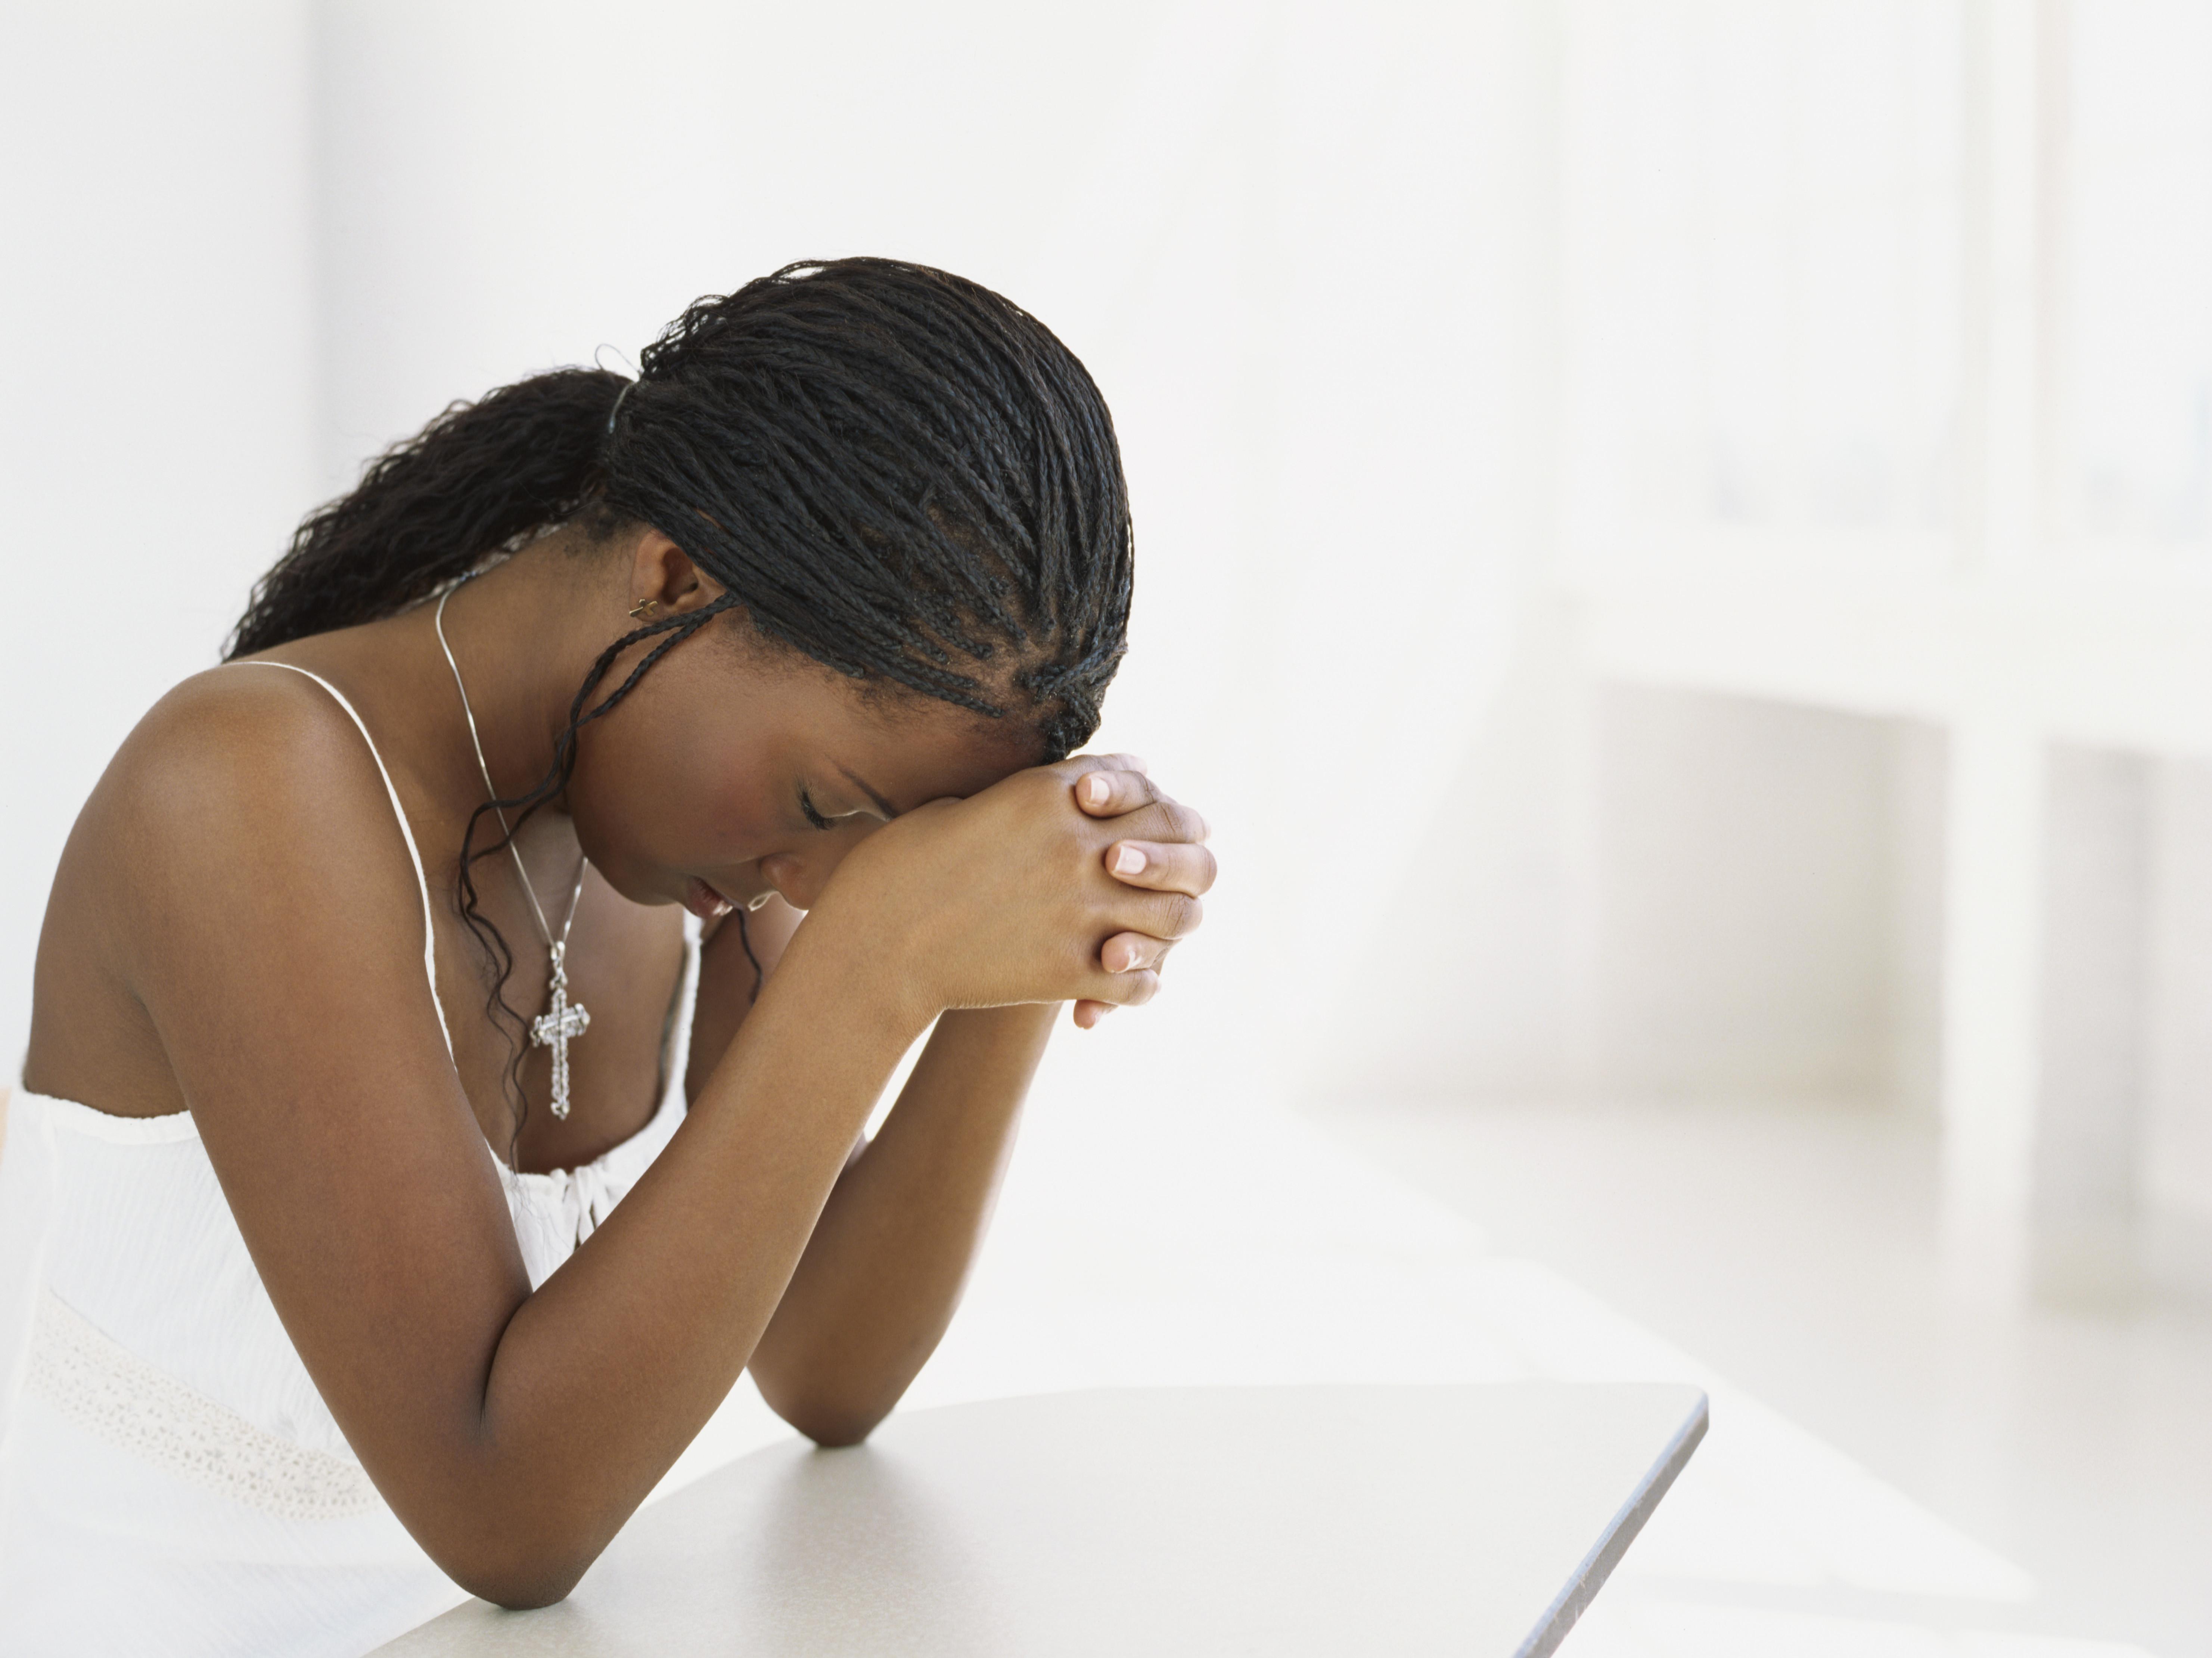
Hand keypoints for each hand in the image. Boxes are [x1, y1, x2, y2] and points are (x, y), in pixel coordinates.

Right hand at [800, 753, 1211, 1027]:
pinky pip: (1142, 978)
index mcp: (1047, 792)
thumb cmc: (902, 867)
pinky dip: (1143, 979)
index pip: (1139, 780)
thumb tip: (1087, 780)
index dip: (1151, 796)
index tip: (1150, 810)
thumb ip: (1030, 791)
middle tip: (1173, 867)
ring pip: (1176, 912)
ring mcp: (1080, 911)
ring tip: (1155, 925)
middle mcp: (1077, 845)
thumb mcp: (962, 804)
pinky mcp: (1070, 971)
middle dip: (1181, 850)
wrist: (873, 946)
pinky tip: (1129, 973)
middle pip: (1177, 837)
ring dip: (1174, 918)